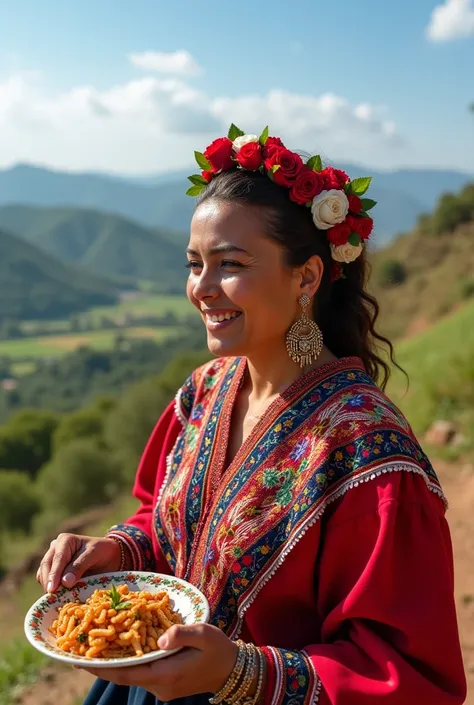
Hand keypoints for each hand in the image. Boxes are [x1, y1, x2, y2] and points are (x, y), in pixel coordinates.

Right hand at [36, 533, 121, 592]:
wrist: (109, 556)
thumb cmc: (102, 552)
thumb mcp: (94, 555)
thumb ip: (79, 566)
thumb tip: (64, 582)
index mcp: (65, 540)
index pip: (58, 558)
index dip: (54, 574)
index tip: (52, 589)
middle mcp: (55, 548)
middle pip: (46, 566)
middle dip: (49, 581)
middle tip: (52, 597)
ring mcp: (52, 560)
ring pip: (42, 574)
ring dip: (48, 586)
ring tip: (56, 598)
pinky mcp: (53, 572)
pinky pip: (46, 581)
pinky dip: (50, 588)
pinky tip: (57, 596)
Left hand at [78, 623, 238, 699]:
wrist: (233, 670)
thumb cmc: (219, 649)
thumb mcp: (204, 634)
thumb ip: (181, 633)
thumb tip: (160, 639)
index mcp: (165, 675)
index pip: (125, 673)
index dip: (100, 666)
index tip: (79, 658)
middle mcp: (159, 686)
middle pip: (123, 675)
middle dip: (100, 663)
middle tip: (77, 650)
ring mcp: (161, 687)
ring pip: (130, 674)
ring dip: (113, 662)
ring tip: (93, 646)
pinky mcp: (165, 683)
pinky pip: (140, 673)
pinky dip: (127, 662)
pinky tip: (119, 648)